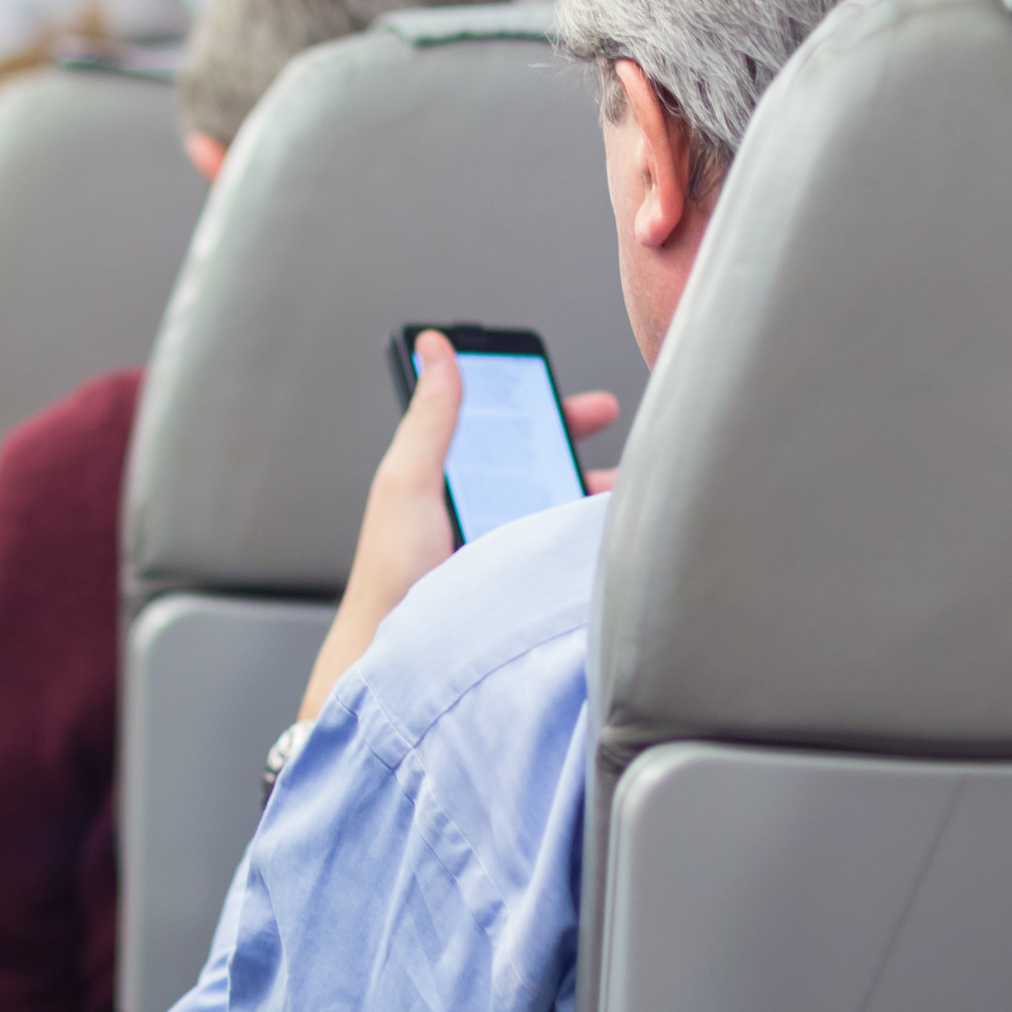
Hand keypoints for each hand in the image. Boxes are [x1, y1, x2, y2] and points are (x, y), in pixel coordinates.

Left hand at [298, 336, 622, 718]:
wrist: (401, 661)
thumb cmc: (390, 576)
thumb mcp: (408, 481)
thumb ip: (430, 417)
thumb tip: (434, 350)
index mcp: (444, 480)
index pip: (495, 426)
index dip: (533, 401)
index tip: (560, 382)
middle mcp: (476, 510)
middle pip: (536, 459)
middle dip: (573, 437)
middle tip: (608, 413)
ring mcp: (502, 546)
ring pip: (556, 503)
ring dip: (588, 485)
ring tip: (621, 476)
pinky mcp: (521, 581)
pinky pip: (562, 547)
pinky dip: (587, 534)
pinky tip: (610, 529)